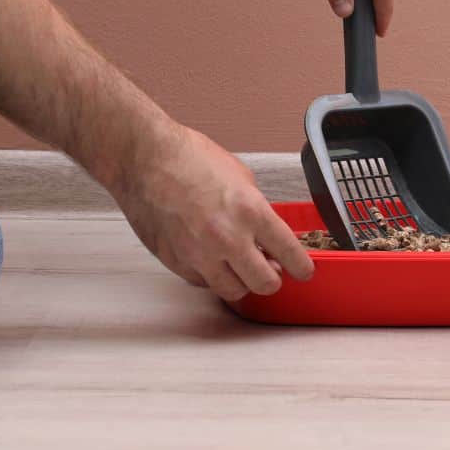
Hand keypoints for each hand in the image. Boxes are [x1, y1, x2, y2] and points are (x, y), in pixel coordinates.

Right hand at [108, 121, 315, 300]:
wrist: (144, 159)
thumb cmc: (187, 158)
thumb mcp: (239, 175)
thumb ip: (256, 208)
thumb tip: (264, 231)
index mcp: (250, 211)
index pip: (289, 253)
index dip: (302, 267)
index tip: (304, 271)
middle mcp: (227, 238)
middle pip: (265, 284)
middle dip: (272, 279)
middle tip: (270, 270)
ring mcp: (200, 255)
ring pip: (234, 291)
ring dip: (242, 282)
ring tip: (240, 267)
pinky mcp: (176, 262)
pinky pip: (203, 282)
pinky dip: (211, 275)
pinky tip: (210, 258)